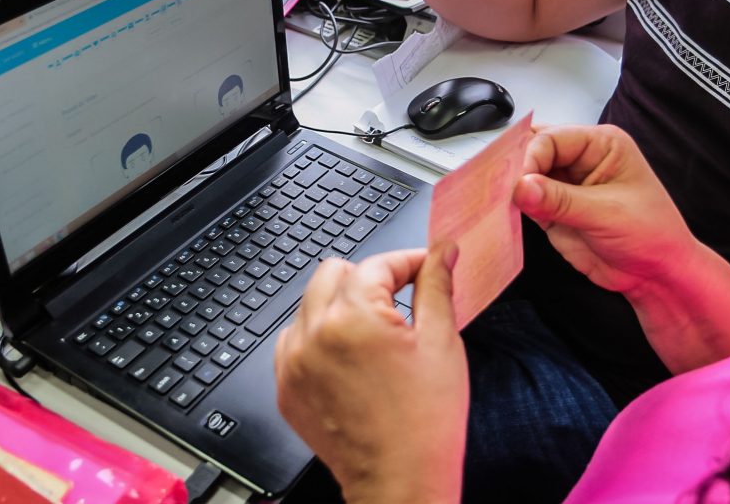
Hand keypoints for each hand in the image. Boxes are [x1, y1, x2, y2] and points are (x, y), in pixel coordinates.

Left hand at [275, 247, 466, 503]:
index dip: (408, 262)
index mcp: (353, 318)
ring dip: (340, 307)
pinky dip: (318, 339)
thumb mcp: (442, 342)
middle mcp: (313, 335)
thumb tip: (443, 250)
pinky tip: (349, 360)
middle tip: (400, 303)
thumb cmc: (425, 422)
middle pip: (334, 272)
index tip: (425, 269)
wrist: (400, 481)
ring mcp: (293, 364)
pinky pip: (294, 341)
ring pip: (310, 304)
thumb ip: (437, 285)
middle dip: (370, 280)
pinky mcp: (285, 389)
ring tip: (374, 337)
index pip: (377, 263)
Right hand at [513, 124, 695, 299]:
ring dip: (511, 188)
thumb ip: (560, 200)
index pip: (552, 139)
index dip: (530, 158)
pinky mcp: (553, 210)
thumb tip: (521, 186)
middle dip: (516, 168)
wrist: (655, 275)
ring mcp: (565, 185)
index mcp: (601, 144)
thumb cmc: (651, 235)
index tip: (518, 184)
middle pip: (534, 151)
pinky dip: (513, 208)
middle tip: (498, 187)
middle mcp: (581, 159)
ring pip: (525, 176)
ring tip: (496, 200)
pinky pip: (526, 202)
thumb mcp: (607, 214)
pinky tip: (503, 213)